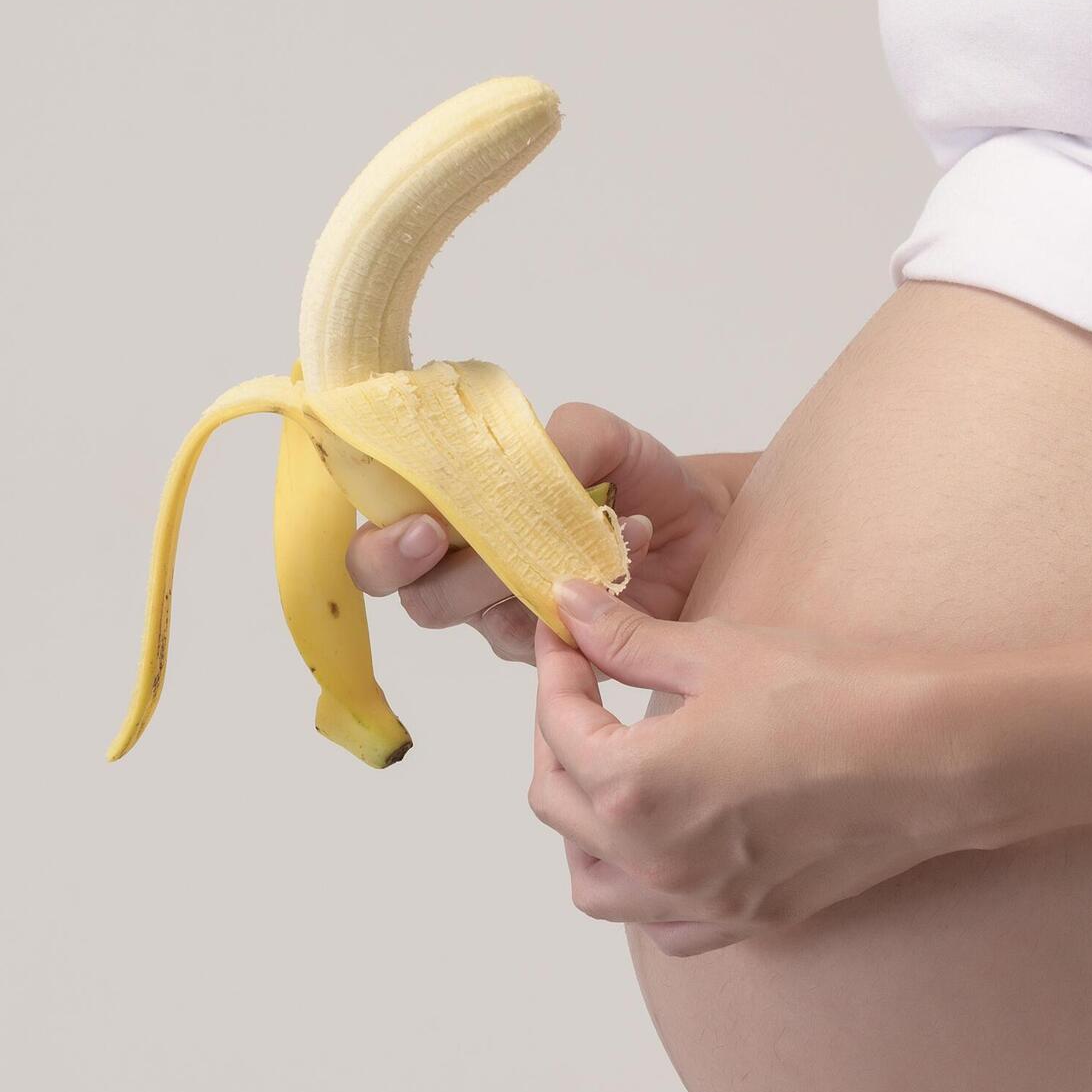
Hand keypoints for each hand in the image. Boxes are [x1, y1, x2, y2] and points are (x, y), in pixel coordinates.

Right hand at [345, 402, 727, 662]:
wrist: (708, 531)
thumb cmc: (641, 483)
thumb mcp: (608, 442)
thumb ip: (568, 438)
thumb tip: (540, 462)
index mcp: (460, 523)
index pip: (384, 546)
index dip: (383, 545)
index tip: (423, 525)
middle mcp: (475, 581)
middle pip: (418, 596)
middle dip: (428, 572)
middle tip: (451, 538)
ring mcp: (519, 623)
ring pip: (485, 622)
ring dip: (517, 573)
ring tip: (582, 530)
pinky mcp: (568, 653)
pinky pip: (555, 639)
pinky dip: (588, 592)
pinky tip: (626, 549)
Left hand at [528, 578, 973, 957]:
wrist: (939, 757)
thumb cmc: (839, 696)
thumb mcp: (719, 652)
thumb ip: (628, 639)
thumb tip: (571, 605)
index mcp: (635, 784)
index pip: (557, 722)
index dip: (557, 666)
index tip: (570, 632)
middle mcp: (654, 858)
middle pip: (555, 804)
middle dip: (556, 738)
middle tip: (583, 688)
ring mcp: (701, 899)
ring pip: (594, 886)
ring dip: (581, 830)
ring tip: (607, 774)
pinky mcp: (749, 917)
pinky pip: (662, 928)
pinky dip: (642, 893)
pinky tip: (662, 844)